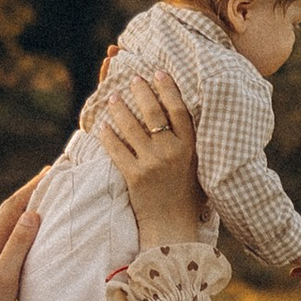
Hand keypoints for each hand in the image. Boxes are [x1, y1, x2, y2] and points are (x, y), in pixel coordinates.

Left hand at [0, 178, 42, 300]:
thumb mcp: (3, 276)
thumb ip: (17, 246)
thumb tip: (32, 213)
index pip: (12, 207)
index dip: (30, 187)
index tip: (49, 171)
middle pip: (12, 212)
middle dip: (32, 193)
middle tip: (53, 178)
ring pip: (14, 226)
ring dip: (31, 210)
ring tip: (50, 200)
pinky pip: (16, 241)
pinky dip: (30, 231)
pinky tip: (39, 235)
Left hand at [95, 71, 209, 242]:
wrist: (173, 227)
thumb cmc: (187, 197)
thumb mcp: (199, 167)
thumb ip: (190, 144)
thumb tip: (180, 117)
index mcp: (191, 148)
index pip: (179, 110)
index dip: (168, 89)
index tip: (158, 73)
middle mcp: (172, 152)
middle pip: (154, 113)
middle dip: (142, 92)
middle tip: (132, 79)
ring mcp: (152, 164)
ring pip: (132, 128)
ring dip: (120, 109)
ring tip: (112, 98)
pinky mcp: (134, 176)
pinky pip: (117, 150)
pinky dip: (108, 136)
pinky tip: (102, 126)